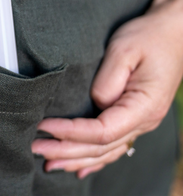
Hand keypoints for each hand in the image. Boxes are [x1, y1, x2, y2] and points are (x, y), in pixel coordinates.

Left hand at [31, 4, 182, 177]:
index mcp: (144, 106)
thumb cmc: (148, 37)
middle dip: (65, 150)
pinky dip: (93, 160)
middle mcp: (145, 120)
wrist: (171, 34)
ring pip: (106, 152)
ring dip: (76, 160)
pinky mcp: (133, 120)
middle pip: (101, 146)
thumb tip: (95, 102)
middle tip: (34, 147)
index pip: (103, 131)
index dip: (70, 132)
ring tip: (48, 162)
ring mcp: (140, 123)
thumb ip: (108, 78)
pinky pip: (113, 147)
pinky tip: (77, 168)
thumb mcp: (124, 49)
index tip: (44, 125)